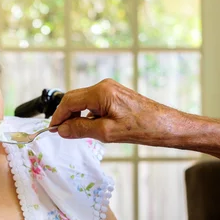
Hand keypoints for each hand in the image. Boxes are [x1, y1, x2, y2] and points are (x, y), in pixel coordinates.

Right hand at [49, 79, 180, 144]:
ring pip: (83, 101)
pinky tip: (89, 127)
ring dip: (76, 116)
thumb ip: (81, 129)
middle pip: (74, 99)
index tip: (52, 130)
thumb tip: (62, 130)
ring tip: (74, 132)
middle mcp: (104, 86)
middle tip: (61, 133)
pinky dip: (87, 115)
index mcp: (100, 92)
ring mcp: (110, 90)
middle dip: (65, 115)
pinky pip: (94, 103)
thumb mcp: (106, 132)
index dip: (58, 116)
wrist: (167, 125)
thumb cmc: (142, 128)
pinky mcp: (116, 96)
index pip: (69, 102)